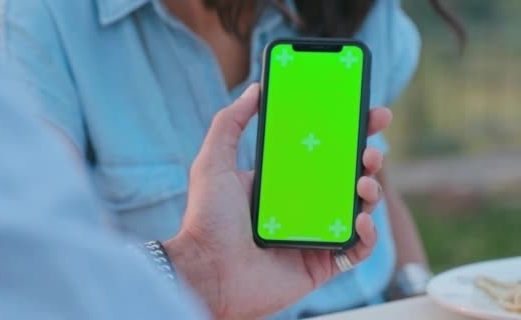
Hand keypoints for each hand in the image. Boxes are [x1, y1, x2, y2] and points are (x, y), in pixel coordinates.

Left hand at [165, 84, 391, 319]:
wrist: (206, 271)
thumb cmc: (207, 219)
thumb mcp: (213, 161)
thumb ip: (230, 123)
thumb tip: (254, 89)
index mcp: (284, 180)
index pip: (323, 151)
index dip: (349, 132)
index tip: (368, 112)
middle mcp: (303, 204)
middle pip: (347, 176)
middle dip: (368, 158)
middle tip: (372, 148)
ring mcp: (314, 233)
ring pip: (358, 208)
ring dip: (371, 191)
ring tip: (364, 181)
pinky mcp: (322, 262)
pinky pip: (356, 249)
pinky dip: (367, 235)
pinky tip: (360, 220)